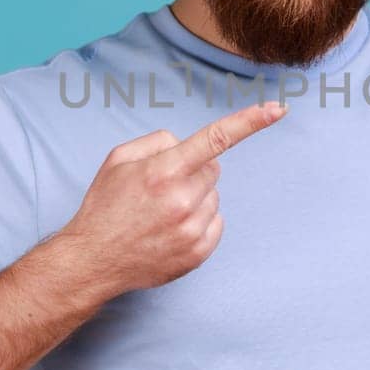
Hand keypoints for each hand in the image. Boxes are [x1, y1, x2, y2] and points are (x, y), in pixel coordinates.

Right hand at [60, 101, 288, 294]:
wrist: (93, 260)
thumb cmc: (105, 206)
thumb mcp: (119, 159)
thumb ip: (158, 142)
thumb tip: (187, 146)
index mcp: (163, 171)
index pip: (216, 139)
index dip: (249, 121)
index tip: (277, 110)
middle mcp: (182, 200)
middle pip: (213, 170)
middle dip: (194, 172)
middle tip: (162, 188)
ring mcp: (192, 229)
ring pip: (214, 196)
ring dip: (196, 198)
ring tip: (161, 213)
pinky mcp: (198, 252)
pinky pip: (216, 222)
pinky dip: (200, 221)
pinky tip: (171, 229)